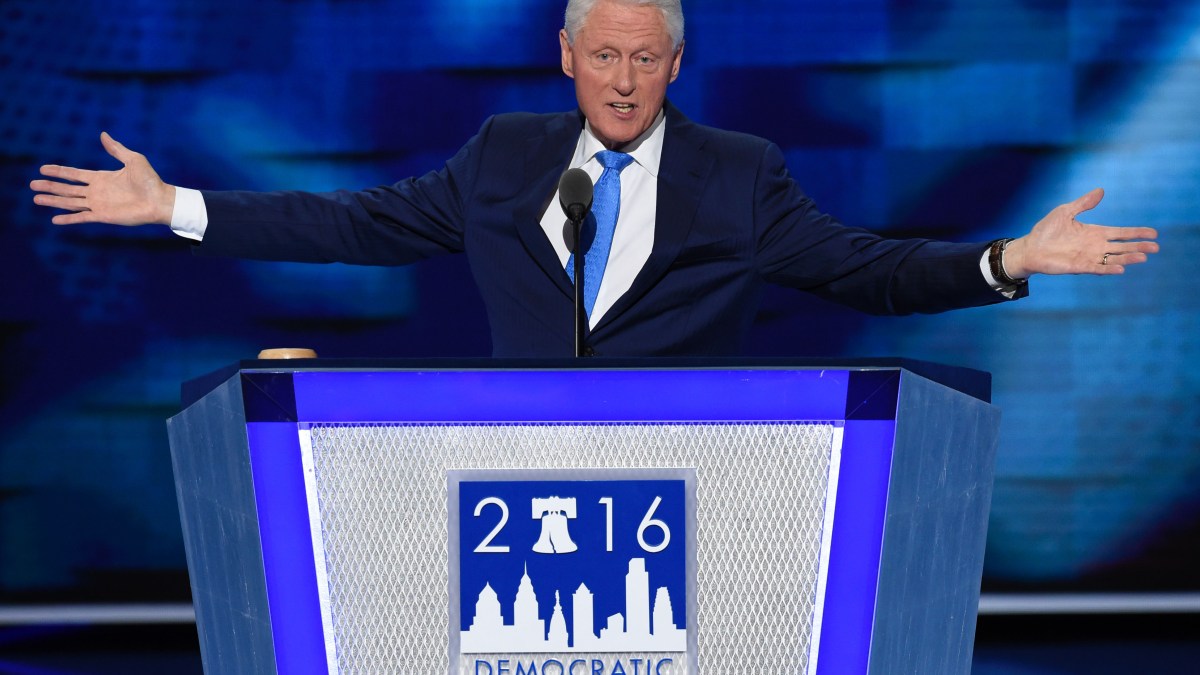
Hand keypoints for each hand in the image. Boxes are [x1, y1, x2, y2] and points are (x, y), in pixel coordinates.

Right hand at [30, 132, 175, 225]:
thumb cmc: (150, 180)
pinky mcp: (103, 216)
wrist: (160, 200)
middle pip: (67, 189)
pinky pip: (82, 217)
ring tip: (36, 199)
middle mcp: (97, 191)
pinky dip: (68, 219)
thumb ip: (116, 149)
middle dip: (50, 186)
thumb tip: (103, 134)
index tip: (43, 168)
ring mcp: (98, 204)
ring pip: (70, 202)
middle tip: (32, 185)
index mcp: (101, 178)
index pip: (74, 174)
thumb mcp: (133, 159)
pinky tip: (55, 220)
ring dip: (53, 201)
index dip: (59, 171)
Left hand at [1002, 188, 1158, 277]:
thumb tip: (1101, 190)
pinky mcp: (1078, 267)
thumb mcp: (1065, 211)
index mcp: (1094, 232)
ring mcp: (1088, 257)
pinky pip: (1097, 268)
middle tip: (1156, 247)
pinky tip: (1120, 268)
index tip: (1153, 233)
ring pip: (1113, 258)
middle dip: (1138, 246)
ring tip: (1143, 257)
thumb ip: (1084, 203)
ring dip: (1128, 258)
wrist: (1029, 248)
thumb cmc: (1046, 230)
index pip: (1120, 233)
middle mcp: (1095, 246)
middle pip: (1122, 246)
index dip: (1136, 233)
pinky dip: (1108, 268)